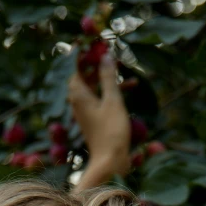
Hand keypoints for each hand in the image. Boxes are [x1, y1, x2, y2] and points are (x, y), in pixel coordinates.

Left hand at [67, 52, 130, 177]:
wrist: (110, 162)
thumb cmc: (111, 131)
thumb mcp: (112, 101)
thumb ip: (108, 77)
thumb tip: (105, 56)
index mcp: (78, 94)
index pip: (77, 66)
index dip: (87, 54)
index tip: (99, 44)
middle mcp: (78, 102)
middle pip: (85, 76)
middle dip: (99, 65)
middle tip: (113, 56)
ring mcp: (85, 112)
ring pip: (94, 87)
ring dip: (109, 79)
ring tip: (126, 73)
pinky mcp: (94, 120)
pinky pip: (100, 99)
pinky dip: (111, 93)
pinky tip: (129, 89)